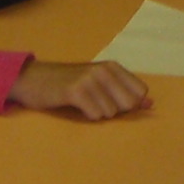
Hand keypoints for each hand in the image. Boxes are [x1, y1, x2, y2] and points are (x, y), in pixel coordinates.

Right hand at [8, 59, 151, 120]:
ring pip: (110, 112)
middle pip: (128, 104)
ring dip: (96, 114)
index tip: (110, 102)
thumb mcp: (98, 85)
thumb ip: (125, 94)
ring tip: (82, 104)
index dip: (127, 104)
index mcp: (113, 67)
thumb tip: (150, 105)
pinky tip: (76, 107)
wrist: (33, 80)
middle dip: (114, 111)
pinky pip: (95, 114)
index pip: (139, 93)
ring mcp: (90, 79)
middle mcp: (104, 70)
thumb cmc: (67, 85)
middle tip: (94, 104)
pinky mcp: (76, 91)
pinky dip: (86, 116)